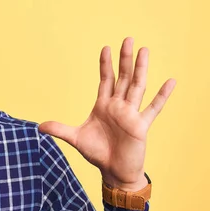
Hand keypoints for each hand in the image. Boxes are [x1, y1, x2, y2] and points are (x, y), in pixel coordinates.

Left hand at [38, 37, 175, 191]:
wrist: (113, 171)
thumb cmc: (97, 153)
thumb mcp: (76, 139)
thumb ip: (59, 129)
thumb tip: (39, 126)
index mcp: (103, 106)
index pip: (105, 80)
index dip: (105, 64)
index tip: (106, 48)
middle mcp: (118, 106)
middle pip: (122, 77)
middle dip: (124, 59)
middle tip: (128, 39)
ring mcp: (130, 114)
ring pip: (137, 86)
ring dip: (141, 69)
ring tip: (145, 50)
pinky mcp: (140, 126)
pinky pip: (153, 108)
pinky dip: (162, 95)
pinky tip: (171, 81)